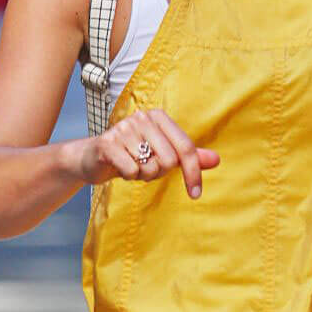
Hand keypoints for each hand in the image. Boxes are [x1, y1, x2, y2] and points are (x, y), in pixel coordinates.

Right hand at [69, 108, 218, 199]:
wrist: (95, 159)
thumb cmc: (133, 155)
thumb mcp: (163, 155)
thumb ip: (189, 157)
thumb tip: (216, 160)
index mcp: (159, 117)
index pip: (186, 147)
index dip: (193, 173)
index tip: (195, 194)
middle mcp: (142, 117)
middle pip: (169, 160)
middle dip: (159, 173)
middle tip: (146, 168)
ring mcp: (124, 128)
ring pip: (150, 167)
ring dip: (143, 175)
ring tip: (132, 166)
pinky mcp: (108, 143)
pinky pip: (131, 170)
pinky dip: (129, 176)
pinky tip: (120, 168)